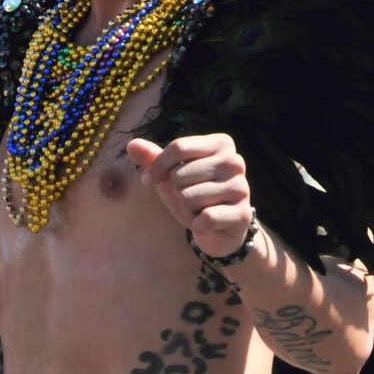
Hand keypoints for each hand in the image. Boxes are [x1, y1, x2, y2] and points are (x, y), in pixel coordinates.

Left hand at [129, 134, 253, 258]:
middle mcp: (234, 161)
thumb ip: (152, 158)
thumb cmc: (193, 193)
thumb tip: (131, 145)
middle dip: (177, 192)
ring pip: (189, 197)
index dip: (156, 167)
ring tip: (199, 209)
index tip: (147, 181)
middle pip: (180, 174)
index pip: (178, 148)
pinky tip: (206, 223)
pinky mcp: (242, 214)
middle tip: (190, 198)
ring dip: (186, 209)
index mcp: (221, 143)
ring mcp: (241, 188)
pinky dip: (197, 224)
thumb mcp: (171, 174)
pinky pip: (205, 218)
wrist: (217, 229)